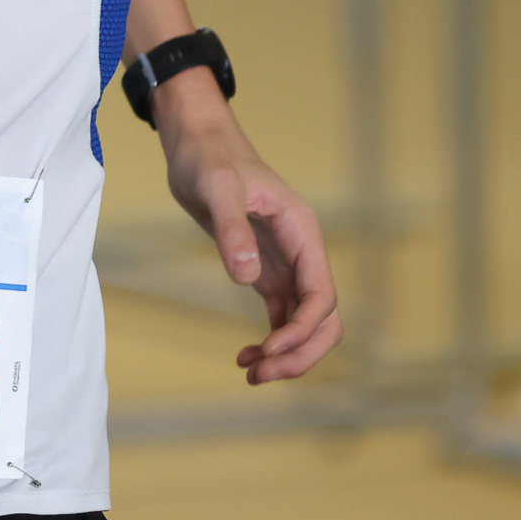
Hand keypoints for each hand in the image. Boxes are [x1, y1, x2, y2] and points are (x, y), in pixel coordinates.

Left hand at [158, 80, 339, 383]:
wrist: (196, 144)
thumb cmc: (209, 157)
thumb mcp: (217, 187)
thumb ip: (232, 229)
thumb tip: (246, 278)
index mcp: (303, 233)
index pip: (322, 294)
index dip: (303, 328)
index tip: (270, 347)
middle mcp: (302, 253)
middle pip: (324, 319)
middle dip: (301, 352)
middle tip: (261, 374)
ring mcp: (286, 265)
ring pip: (306, 324)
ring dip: (287, 354)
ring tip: (251, 373)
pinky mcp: (265, 271)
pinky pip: (282, 317)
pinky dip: (270, 341)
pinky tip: (245, 357)